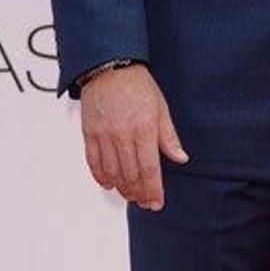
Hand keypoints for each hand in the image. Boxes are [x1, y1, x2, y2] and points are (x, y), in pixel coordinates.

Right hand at [80, 64, 187, 209]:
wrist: (109, 67)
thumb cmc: (137, 86)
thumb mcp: (161, 109)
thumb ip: (169, 137)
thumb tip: (181, 158)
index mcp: (144, 130)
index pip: (150, 169)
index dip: (153, 190)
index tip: (156, 203)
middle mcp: (122, 135)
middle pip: (130, 175)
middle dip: (138, 193)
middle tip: (144, 202)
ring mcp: (104, 136)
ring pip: (112, 172)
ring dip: (121, 188)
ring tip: (130, 196)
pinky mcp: (89, 133)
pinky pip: (93, 162)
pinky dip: (100, 176)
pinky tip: (108, 184)